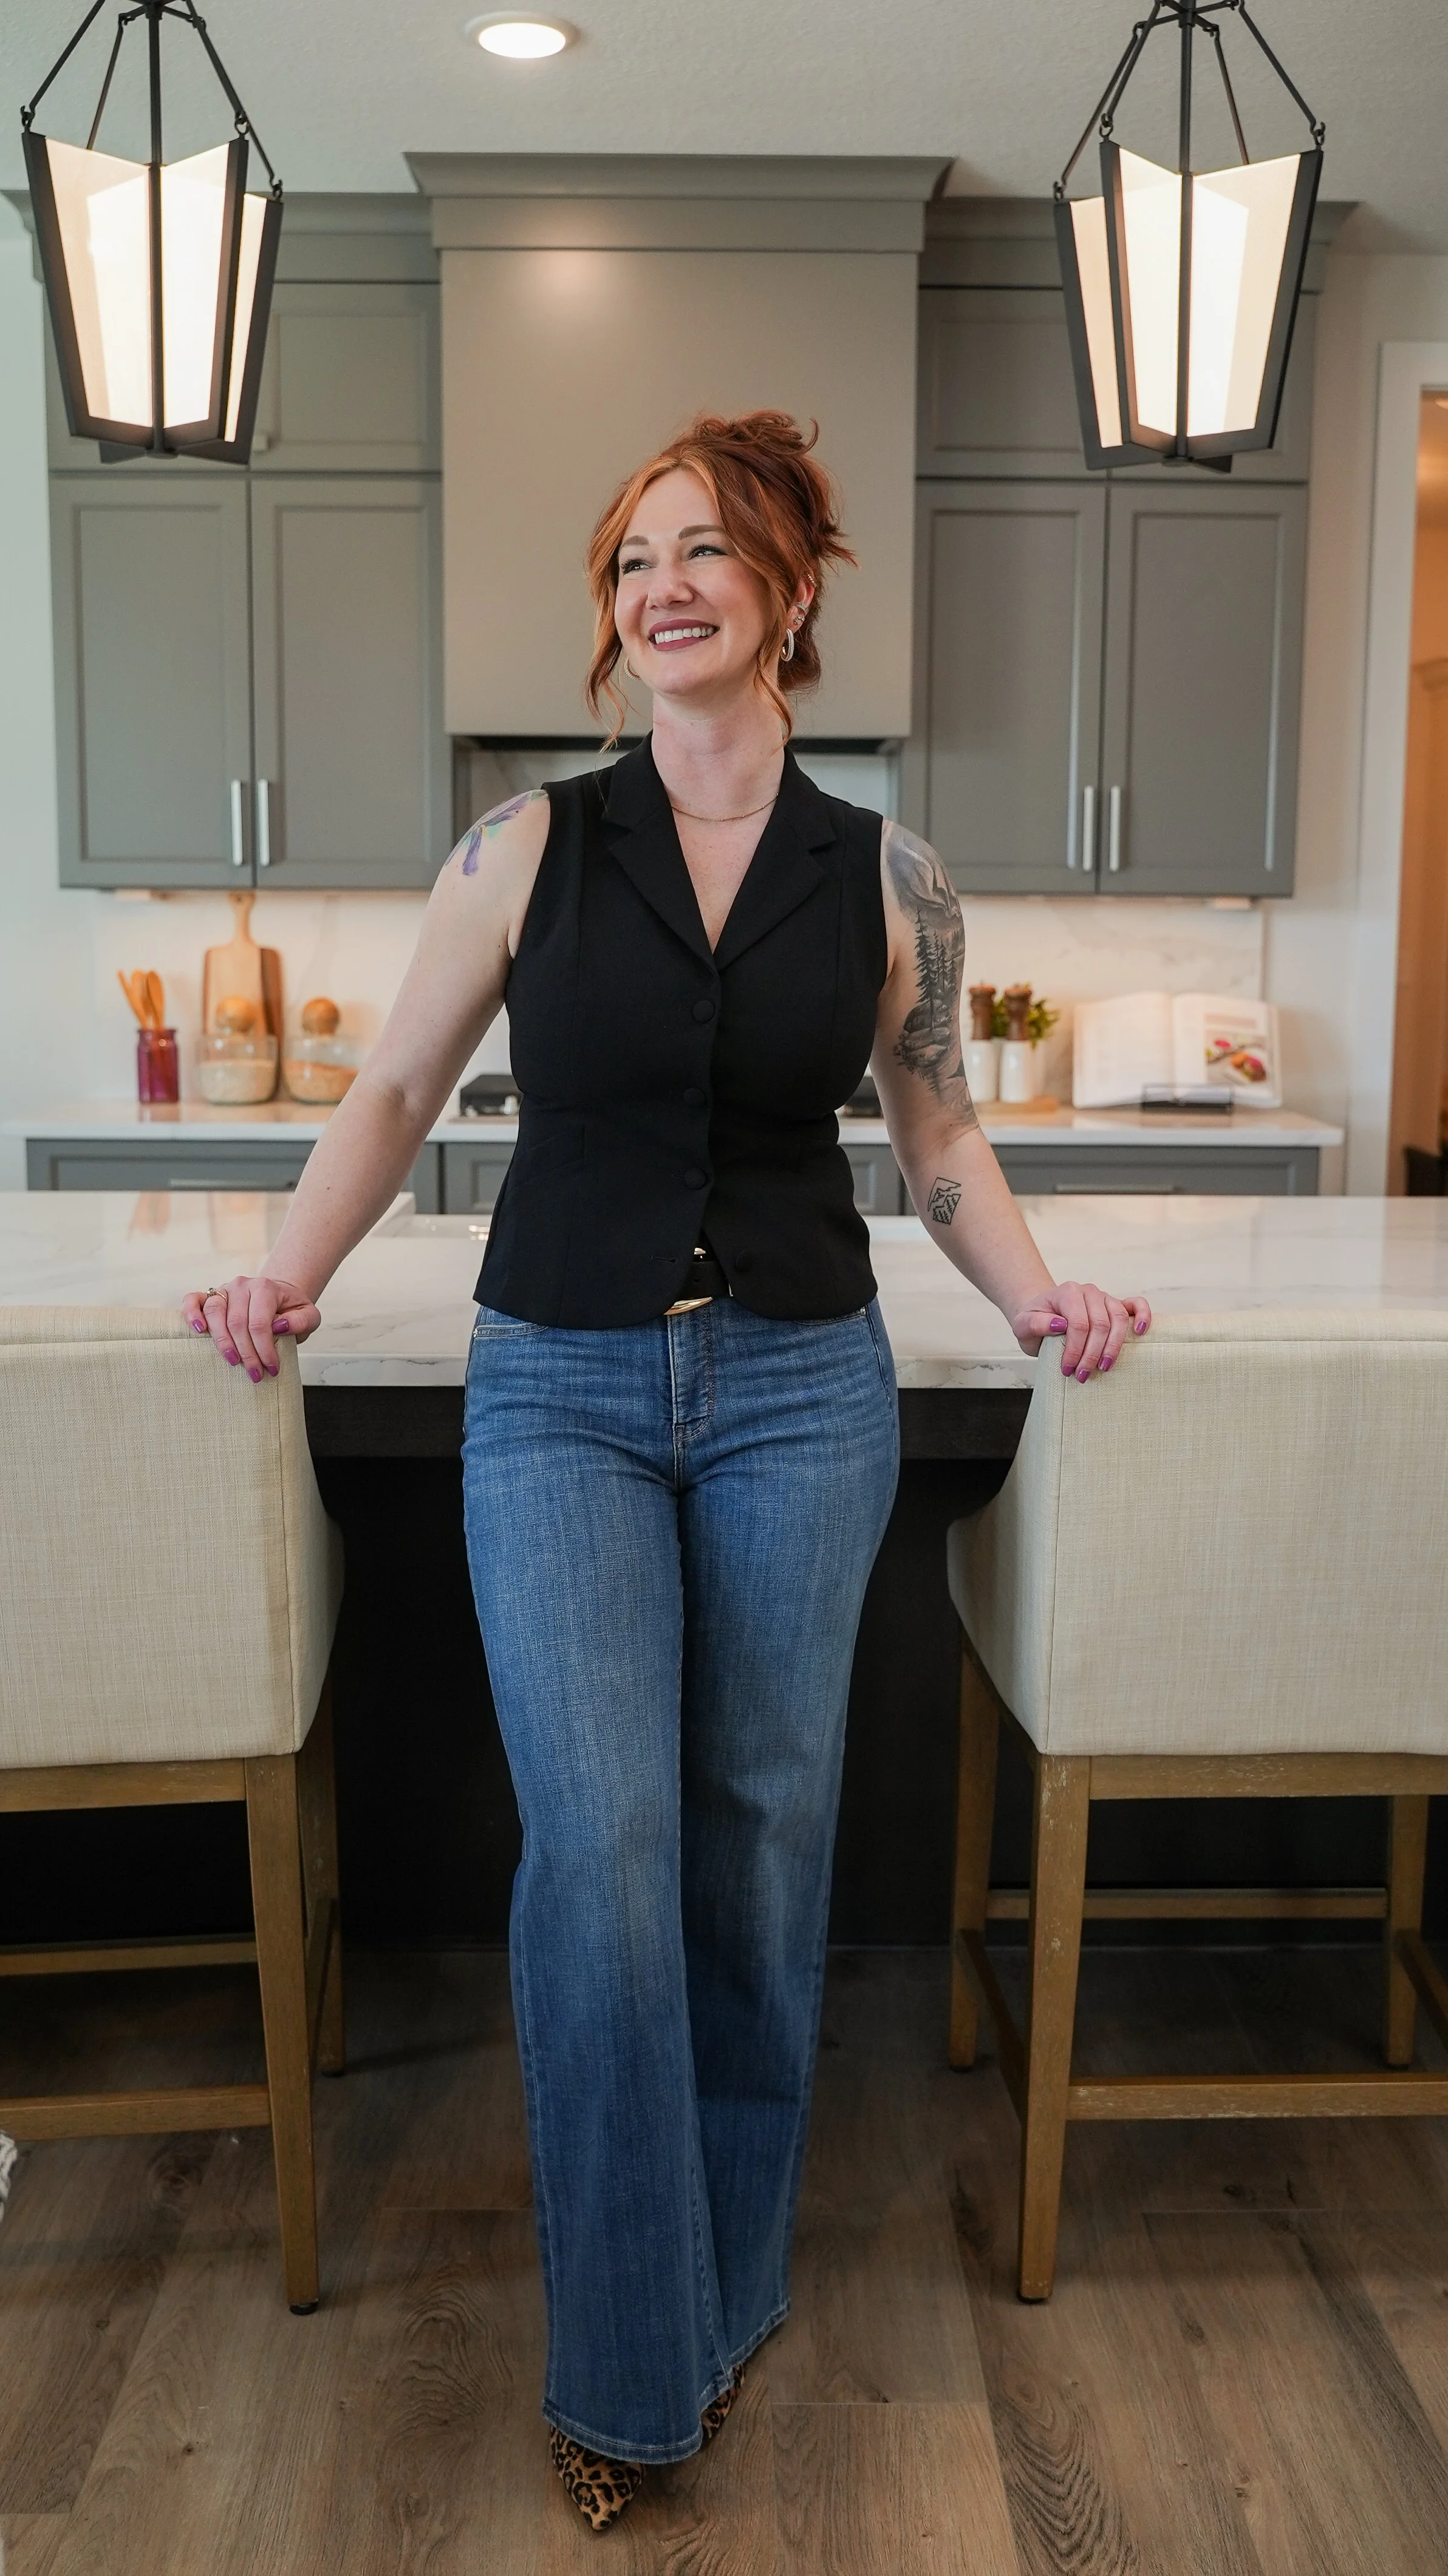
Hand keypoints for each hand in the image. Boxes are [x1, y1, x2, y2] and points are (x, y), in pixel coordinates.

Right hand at [182, 1274, 321, 1381]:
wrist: (277, 1296)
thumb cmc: (291, 1310)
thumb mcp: (309, 1316)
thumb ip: (301, 1321)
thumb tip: (279, 1326)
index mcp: (266, 1288)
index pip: (260, 1323)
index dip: (264, 1349)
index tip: (271, 1368)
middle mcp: (242, 1285)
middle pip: (237, 1322)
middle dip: (246, 1353)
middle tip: (255, 1373)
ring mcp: (223, 1289)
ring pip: (215, 1313)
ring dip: (223, 1342)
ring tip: (233, 1361)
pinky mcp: (210, 1295)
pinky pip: (193, 1299)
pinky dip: (192, 1314)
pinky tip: (199, 1330)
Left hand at [1010, 1280, 1151, 1379]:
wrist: (1041, 1314)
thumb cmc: (1034, 1322)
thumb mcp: (1022, 1325)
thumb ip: (1035, 1323)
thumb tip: (1059, 1325)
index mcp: (1067, 1292)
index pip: (1077, 1323)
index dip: (1074, 1350)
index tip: (1068, 1370)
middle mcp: (1088, 1291)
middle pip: (1100, 1324)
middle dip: (1092, 1354)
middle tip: (1083, 1376)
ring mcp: (1105, 1297)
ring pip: (1119, 1319)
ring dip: (1113, 1347)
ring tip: (1104, 1368)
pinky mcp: (1116, 1305)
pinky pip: (1136, 1304)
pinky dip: (1143, 1315)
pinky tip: (1141, 1332)